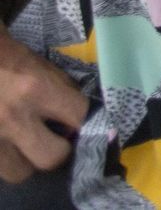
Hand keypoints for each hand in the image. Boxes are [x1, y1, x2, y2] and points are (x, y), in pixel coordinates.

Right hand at [0, 30, 87, 182]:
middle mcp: (13, 117)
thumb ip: (61, 89)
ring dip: (27, 161)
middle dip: (59, 150)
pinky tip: (8, 143)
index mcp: (35, 88)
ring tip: (26, 145)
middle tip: (57, 140)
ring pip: (19, 172)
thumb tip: (79, 116)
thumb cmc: (5, 54)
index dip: (87, 120)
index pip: (79, 116)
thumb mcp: (39, 63)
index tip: (85, 121)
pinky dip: (6, 158)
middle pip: (51, 158)